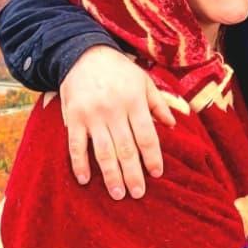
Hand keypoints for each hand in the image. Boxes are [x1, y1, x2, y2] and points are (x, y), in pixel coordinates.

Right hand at [58, 46, 183, 198]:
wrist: (83, 53)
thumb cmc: (119, 69)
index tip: (156, 174)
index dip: (153, 157)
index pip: (147, 136)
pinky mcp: (74, 117)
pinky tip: (85, 179)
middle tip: (138, 194)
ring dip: (111, 175)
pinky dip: (80, 163)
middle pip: (127, 149)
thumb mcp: (143, 80)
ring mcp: (92, 115)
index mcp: (134, 101)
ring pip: (104, 151)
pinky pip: (76, 145)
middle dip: (133, 174)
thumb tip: (173, 125)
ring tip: (117, 194)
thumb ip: (158, 103)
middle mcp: (114, 110)